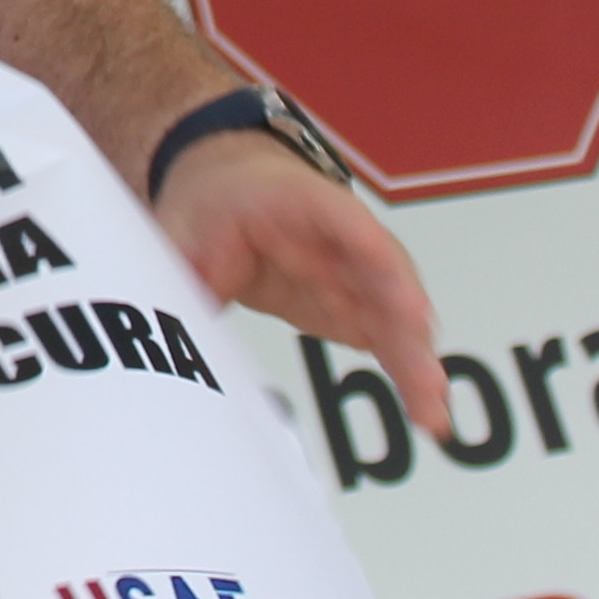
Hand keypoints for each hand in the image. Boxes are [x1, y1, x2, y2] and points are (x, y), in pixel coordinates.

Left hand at [158, 128, 439, 414]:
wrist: (229, 184)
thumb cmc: (212, 201)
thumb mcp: (180, 228)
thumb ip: (183, 271)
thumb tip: (167, 325)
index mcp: (294, 200)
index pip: (342, 221)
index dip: (373, 259)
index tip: (401, 298)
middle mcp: (339, 235)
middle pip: (383, 277)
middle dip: (406, 330)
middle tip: (426, 380)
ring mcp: (353, 269)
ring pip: (393, 314)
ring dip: (414, 362)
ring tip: (431, 414)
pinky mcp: (353, 304)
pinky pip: (385, 336)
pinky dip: (404, 371)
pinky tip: (425, 411)